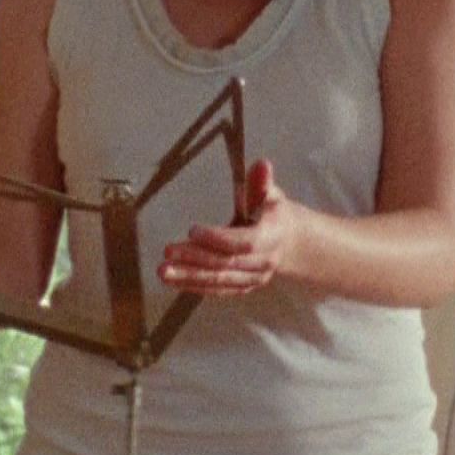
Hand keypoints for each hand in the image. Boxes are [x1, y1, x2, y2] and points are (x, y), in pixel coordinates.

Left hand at [157, 159, 293, 295]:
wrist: (291, 244)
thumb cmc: (276, 214)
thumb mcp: (271, 194)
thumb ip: (261, 182)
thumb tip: (261, 163)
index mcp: (272, 237)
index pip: (245, 242)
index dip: (218, 239)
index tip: (192, 230)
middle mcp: (264, 262)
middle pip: (227, 263)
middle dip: (195, 259)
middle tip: (167, 252)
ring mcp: (254, 278)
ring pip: (220, 280)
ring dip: (189, 277)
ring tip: (163, 271)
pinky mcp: (243, 287)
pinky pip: (218, 290)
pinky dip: (195, 286)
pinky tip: (173, 280)